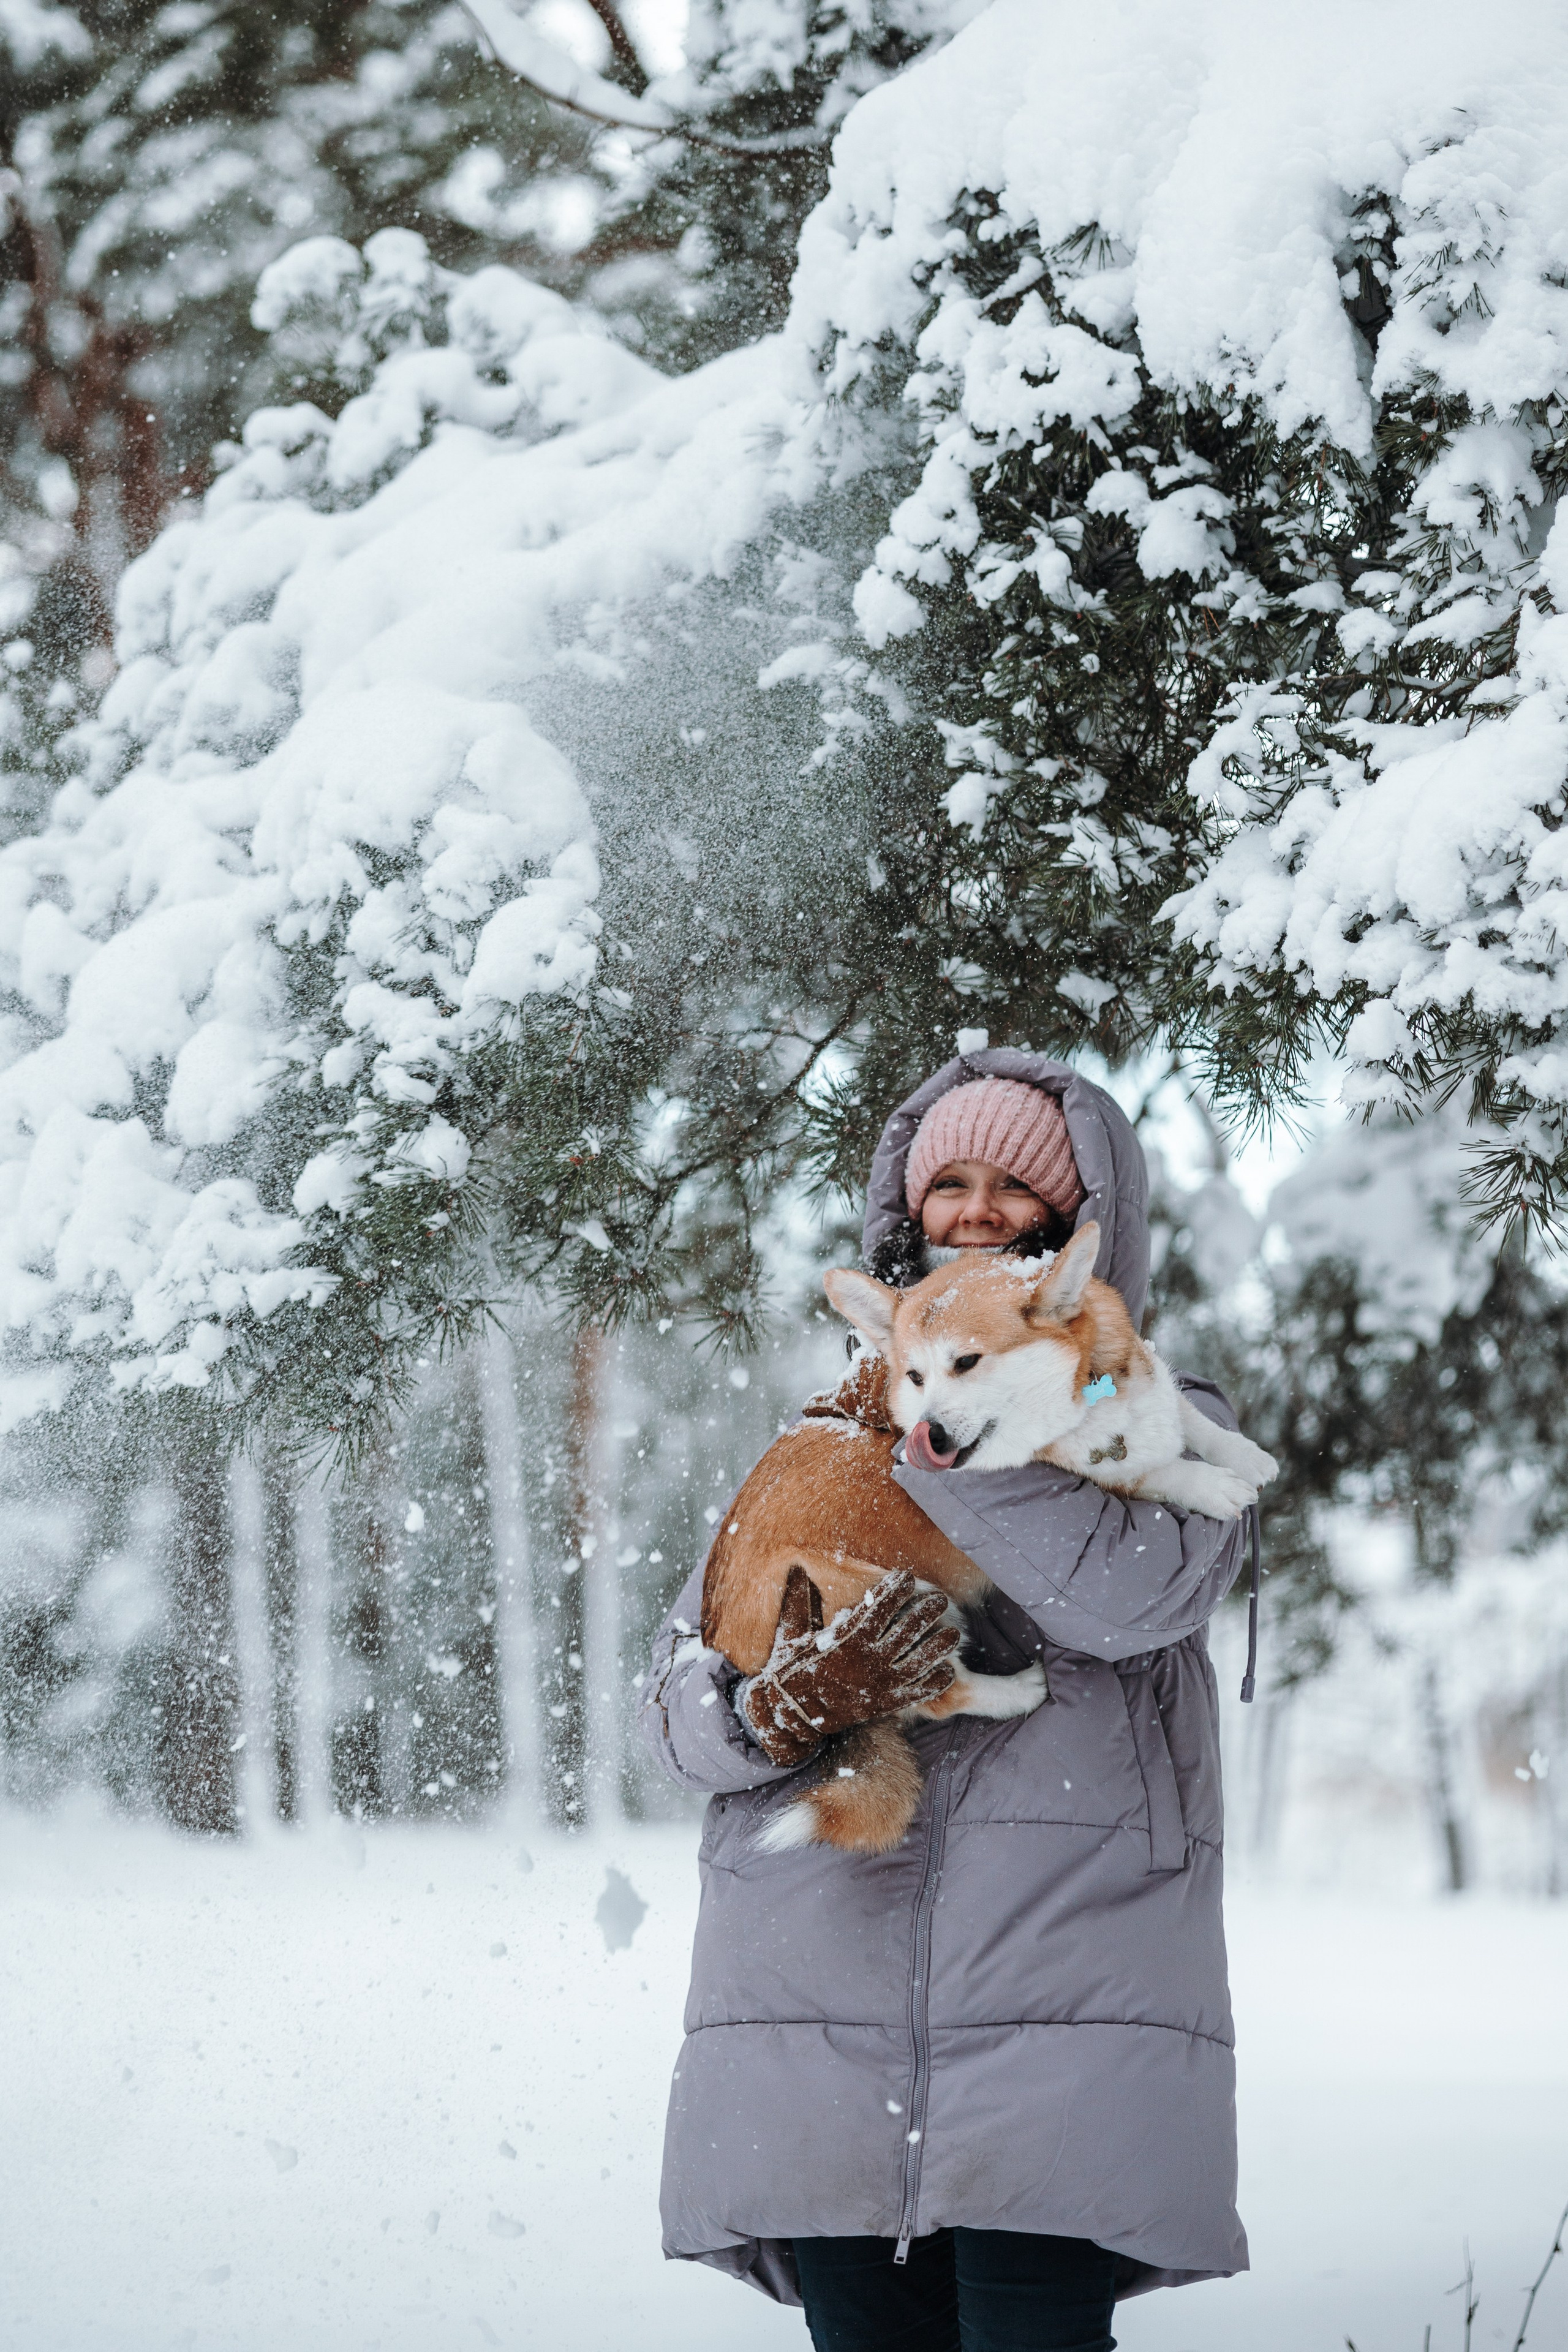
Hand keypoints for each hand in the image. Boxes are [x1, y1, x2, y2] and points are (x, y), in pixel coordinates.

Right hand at [739, 1564, 959, 1767]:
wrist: (797, 1714)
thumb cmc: (796, 1671)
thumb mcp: (794, 1633)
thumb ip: (800, 1601)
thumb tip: (797, 1570)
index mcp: (850, 1636)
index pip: (881, 1604)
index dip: (897, 1588)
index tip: (907, 1577)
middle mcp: (870, 1657)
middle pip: (908, 1628)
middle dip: (927, 1610)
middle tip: (940, 1599)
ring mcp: (882, 1681)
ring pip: (921, 1659)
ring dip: (940, 1645)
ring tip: (953, 1633)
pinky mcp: (888, 1702)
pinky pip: (919, 1691)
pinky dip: (936, 1681)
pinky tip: (947, 1670)